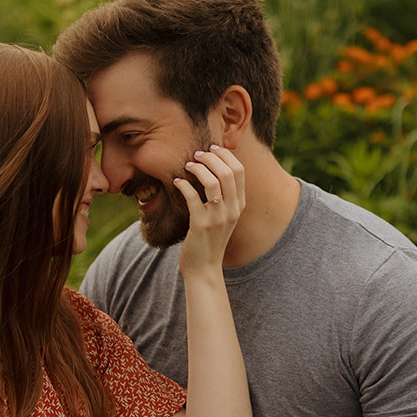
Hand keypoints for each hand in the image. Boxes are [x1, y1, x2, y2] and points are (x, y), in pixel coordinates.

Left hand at [175, 146, 244, 272]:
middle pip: (228, 172)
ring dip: (198, 168)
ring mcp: (218, 218)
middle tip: (196, 154)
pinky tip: (176, 182)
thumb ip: (224, 196)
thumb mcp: (224, 216)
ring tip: (188, 165)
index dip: (225, 155)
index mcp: (240, 205)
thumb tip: (213, 168)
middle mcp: (233, 210)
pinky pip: (193, 198)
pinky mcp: (201, 225)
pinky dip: (183, 185)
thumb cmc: (210, 239)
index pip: (239, 170)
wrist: (204, 268)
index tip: (211, 149)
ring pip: (213, 182)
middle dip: (211, 157)